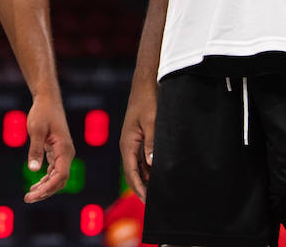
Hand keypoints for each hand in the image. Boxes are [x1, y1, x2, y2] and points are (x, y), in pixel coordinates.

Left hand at [24, 95, 74, 202]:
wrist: (48, 100)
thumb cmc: (42, 113)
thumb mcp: (36, 130)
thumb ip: (35, 150)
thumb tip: (33, 170)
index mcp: (64, 149)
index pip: (61, 175)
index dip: (49, 187)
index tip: (35, 194)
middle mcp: (67, 153)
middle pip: (60, 180)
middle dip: (45, 192)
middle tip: (28, 199)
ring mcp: (63, 153)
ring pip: (57, 177)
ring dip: (45, 188)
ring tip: (29, 196)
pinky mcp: (58, 152)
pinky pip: (54, 171)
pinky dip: (46, 180)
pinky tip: (35, 185)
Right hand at [119, 80, 156, 201]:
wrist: (145, 84)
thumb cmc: (147, 100)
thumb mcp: (152, 122)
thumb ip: (151, 143)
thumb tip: (151, 164)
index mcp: (127, 143)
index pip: (131, 172)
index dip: (139, 188)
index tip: (147, 201)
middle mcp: (127, 145)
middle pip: (133, 172)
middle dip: (141, 188)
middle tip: (154, 202)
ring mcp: (133, 142)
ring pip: (138, 166)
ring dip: (146, 179)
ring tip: (158, 192)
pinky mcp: (139, 137)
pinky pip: (142, 158)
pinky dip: (149, 168)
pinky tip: (158, 174)